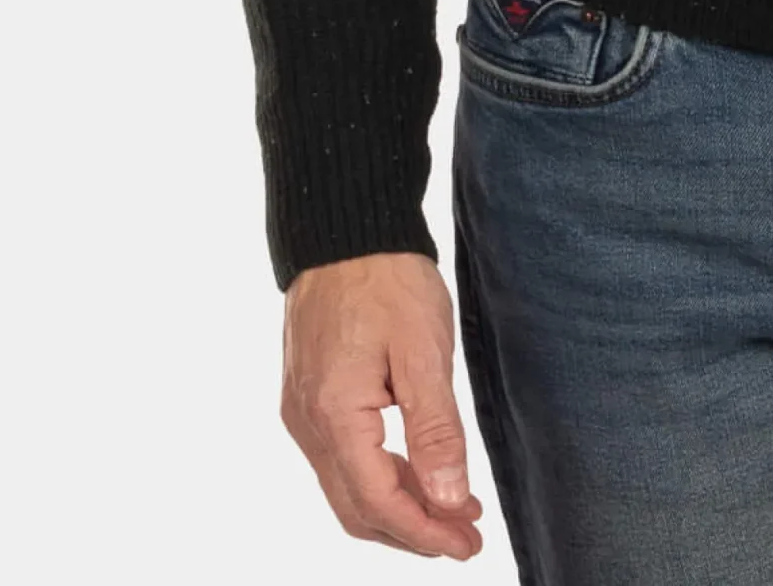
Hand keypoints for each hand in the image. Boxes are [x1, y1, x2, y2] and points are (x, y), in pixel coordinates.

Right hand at [282, 251, 484, 558]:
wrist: (346, 228)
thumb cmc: (386, 278)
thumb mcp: (423, 350)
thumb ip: (435, 429)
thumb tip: (447, 500)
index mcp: (333, 415)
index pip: (378, 502)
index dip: (424, 533)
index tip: (467, 545)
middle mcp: (308, 424)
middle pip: (358, 508)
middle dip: (414, 531)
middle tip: (467, 538)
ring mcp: (304, 412)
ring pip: (349, 488)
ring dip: (401, 506)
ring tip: (455, 510)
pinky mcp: (311, 397)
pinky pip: (343, 459)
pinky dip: (383, 476)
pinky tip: (422, 471)